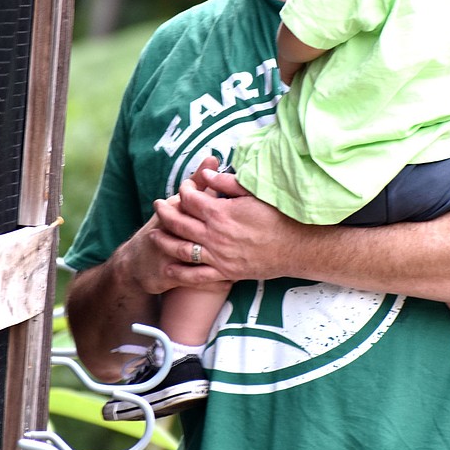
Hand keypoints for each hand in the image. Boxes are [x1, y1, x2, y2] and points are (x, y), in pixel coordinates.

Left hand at [152, 166, 305, 284]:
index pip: (191, 198)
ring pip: (180, 249)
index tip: (185, 187)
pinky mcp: (225, 272)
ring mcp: (217, 255)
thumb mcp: (254, 194)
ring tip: (153, 235)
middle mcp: (214, 235)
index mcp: (221, 212)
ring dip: (163, 241)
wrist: (295, 248)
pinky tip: (168, 269)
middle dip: (164, 212)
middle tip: (157, 206)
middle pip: (179, 222)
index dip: (184, 190)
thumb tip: (206, 175)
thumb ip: (227, 183)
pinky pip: (196, 275)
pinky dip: (179, 273)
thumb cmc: (278, 218)